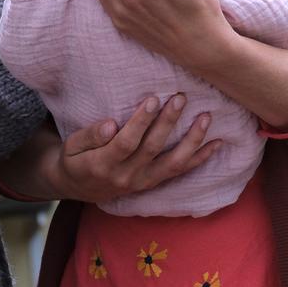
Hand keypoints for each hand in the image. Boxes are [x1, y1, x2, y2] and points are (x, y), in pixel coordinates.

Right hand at [10, 95, 221, 203]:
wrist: (80, 188)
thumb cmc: (75, 160)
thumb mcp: (71, 147)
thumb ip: (90, 136)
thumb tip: (111, 124)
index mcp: (103, 165)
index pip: (126, 142)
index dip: (141, 122)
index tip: (153, 98)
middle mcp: (127, 177)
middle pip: (153, 149)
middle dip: (168, 122)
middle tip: (180, 98)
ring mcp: (143, 182)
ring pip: (173, 162)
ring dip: (192, 140)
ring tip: (205, 117)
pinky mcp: (154, 183)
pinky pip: (180, 172)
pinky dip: (200, 158)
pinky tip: (216, 143)